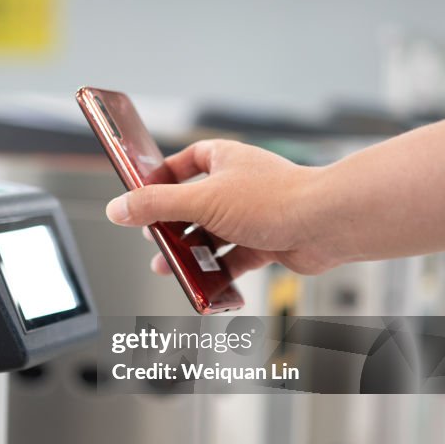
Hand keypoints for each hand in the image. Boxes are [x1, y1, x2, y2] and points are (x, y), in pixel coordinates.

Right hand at [105, 139, 341, 277]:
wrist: (326, 225)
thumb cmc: (275, 200)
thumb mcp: (200, 201)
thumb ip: (156, 205)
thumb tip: (118, 208)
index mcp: (224, 160)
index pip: (186, 160)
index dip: (162, 177)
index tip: (142, 195)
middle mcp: (238, 184)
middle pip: (194, 204)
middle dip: (172, 226)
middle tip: (153, 240)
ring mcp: (253, 215)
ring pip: (212, 234)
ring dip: (191, 253)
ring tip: (171, 269)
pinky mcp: (266, 241)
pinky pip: (234, 258)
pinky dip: (218, 272)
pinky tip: (205, 283)